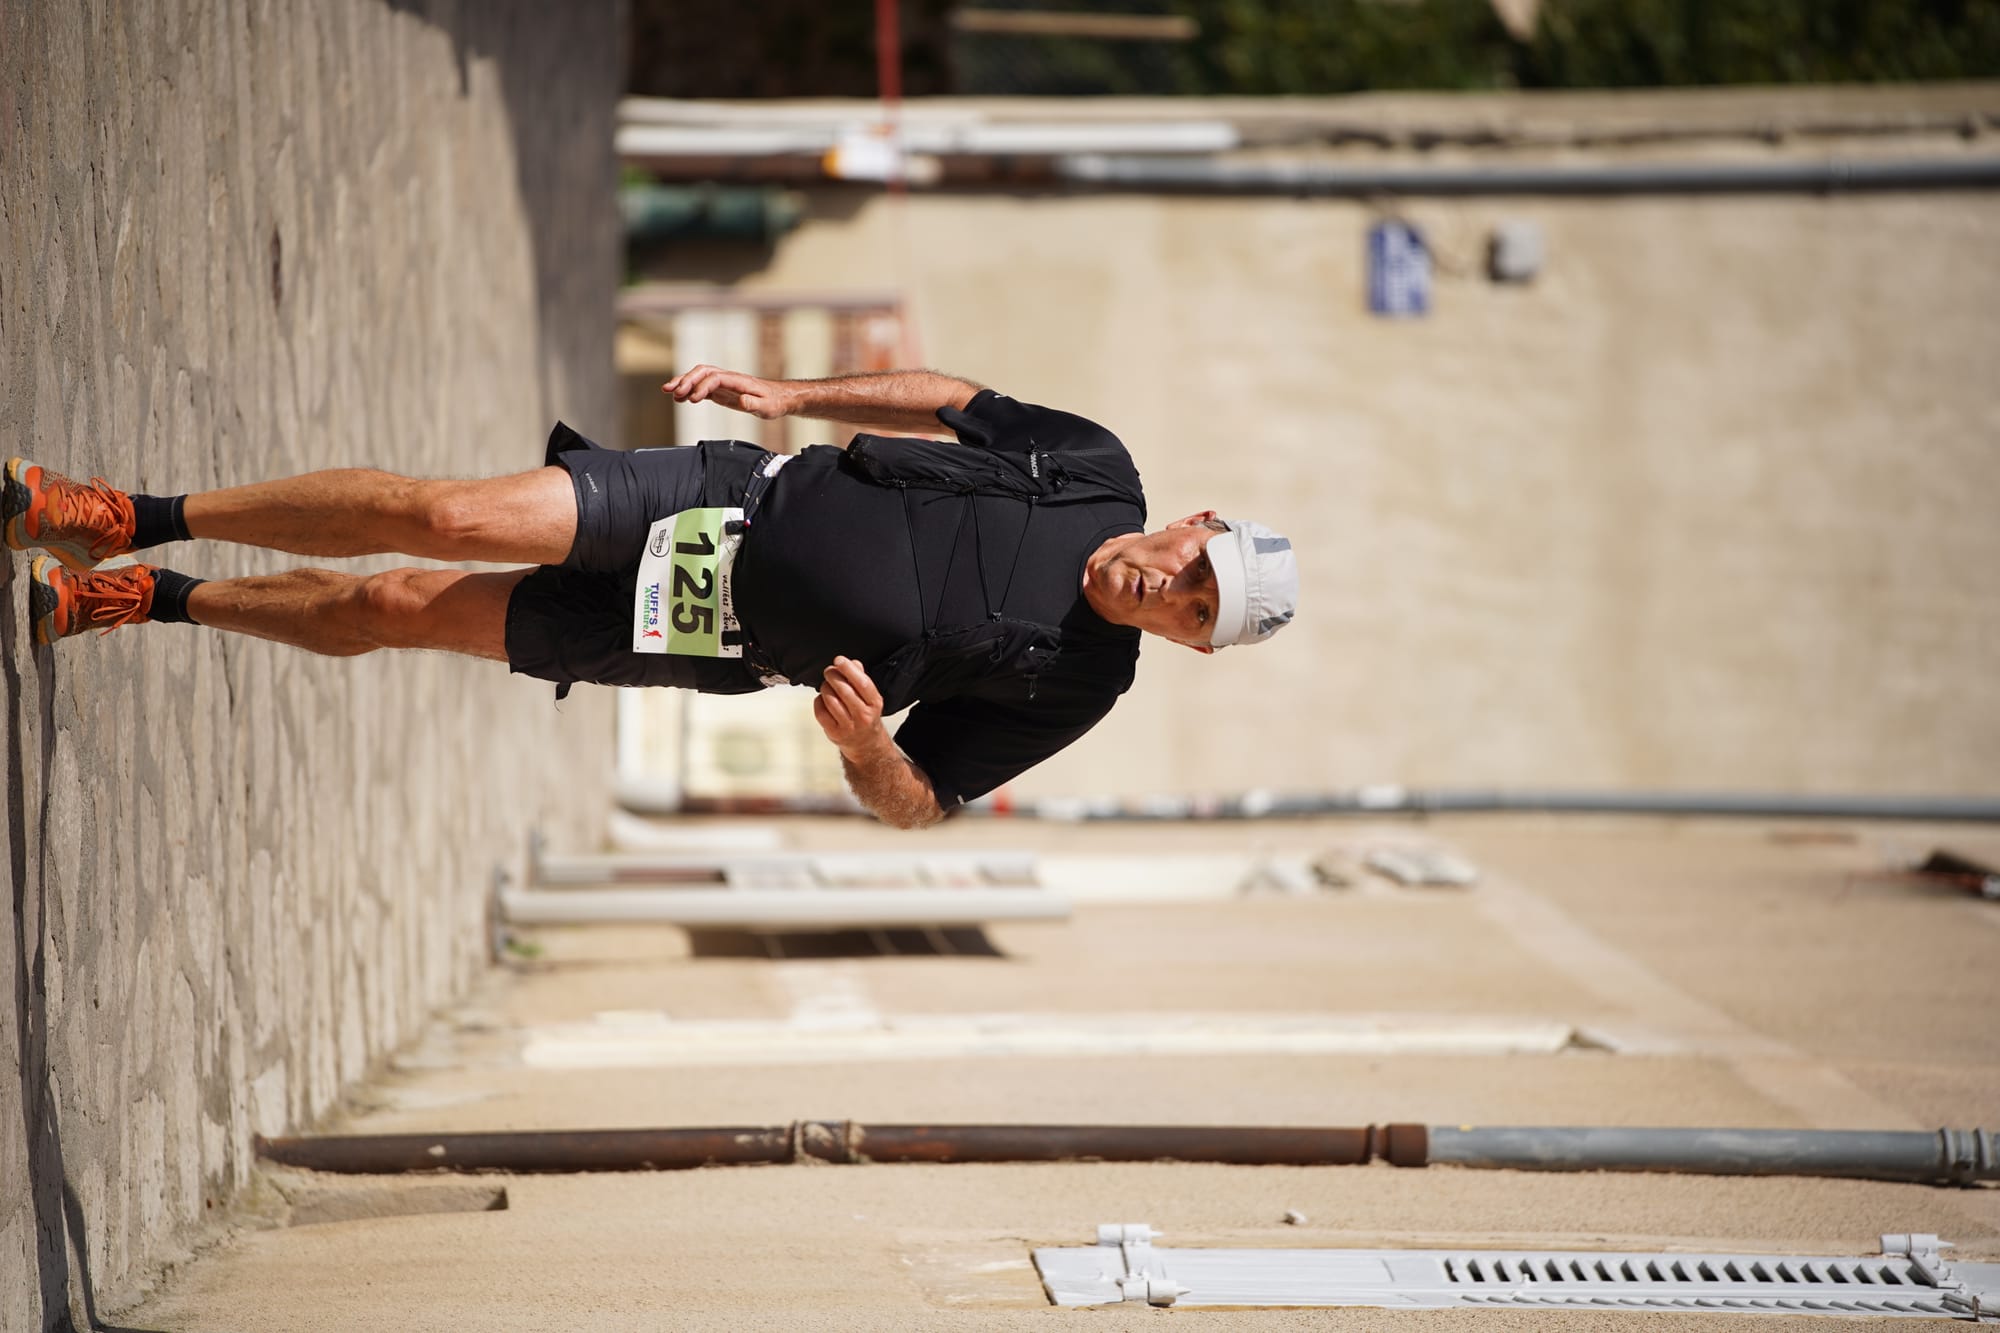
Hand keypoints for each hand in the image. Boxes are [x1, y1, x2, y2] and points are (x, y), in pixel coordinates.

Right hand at [661, 365, 793, 419]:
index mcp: (738, 380)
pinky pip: (701, 387)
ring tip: (668, 392)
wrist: (779, 398)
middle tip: (672, 391)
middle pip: (702, 372)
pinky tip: (679, 398)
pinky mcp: (721, 391)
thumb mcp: (767, 407)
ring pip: (699, 377)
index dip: (702, 386)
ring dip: (683, 383)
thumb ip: (754, 403)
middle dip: (686, 379)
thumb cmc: (774, 402)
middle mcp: (728, 378)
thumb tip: (742, 401)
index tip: (694, 399)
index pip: (715, 378)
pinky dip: (689, 391)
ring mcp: (723, 383)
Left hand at [813, 656, 886, 755]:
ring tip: (826, 685)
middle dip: (833, 676)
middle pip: (844, 690)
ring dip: (825, 688)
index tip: (839, 660)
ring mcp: (848, 726)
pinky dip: (819, 701)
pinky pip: (821, 712)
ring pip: (831, 700)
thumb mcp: (870, 698)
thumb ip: (861, 679)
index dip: (848, 669)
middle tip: (829, 671)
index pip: (862, 683)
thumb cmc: (866, 716)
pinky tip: (822, 699)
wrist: (866, 744)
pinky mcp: (834, 733)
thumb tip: (853, 663)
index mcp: (875, 704)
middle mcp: (863, 716)